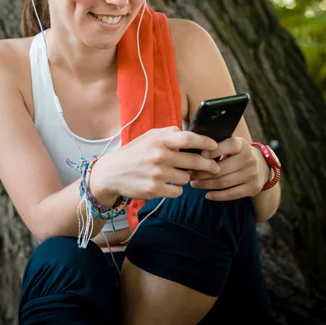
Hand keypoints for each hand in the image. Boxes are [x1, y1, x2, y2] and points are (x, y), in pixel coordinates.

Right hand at [90, 126, 220, 203]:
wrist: (110, 173)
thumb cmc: (133, 153)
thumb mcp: (148, 137)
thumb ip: (169, 133)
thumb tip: (190, 134)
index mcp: (159, 141)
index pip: (188, 138)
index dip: (205, 142)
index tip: (215, 146)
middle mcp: (159, 156)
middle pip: (194, 161)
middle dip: (208, 165)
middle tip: (214, 167)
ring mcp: (157, 174)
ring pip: (187, 177)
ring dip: (186, 177)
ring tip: (176, 174)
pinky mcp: (154, 190)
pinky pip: (177, 191)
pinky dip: (176, 189)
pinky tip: (167, 184)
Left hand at [190, 137, 269, 200]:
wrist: (261, 166)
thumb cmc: (236, 154)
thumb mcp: (231, 145)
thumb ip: (216, 145)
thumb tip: (192, 149)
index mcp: (242, 145)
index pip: (229, 145)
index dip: (214, 150)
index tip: (200, 155)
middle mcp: (249, 159)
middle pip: (221, 168)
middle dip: (202, 172)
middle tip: (190, 174)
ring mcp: (252, 174)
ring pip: (224, 182)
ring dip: (206, 184)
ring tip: (194, 184)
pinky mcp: (253, 188)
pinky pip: (232, 194)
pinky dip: (217, 196)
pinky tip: (207, 195)